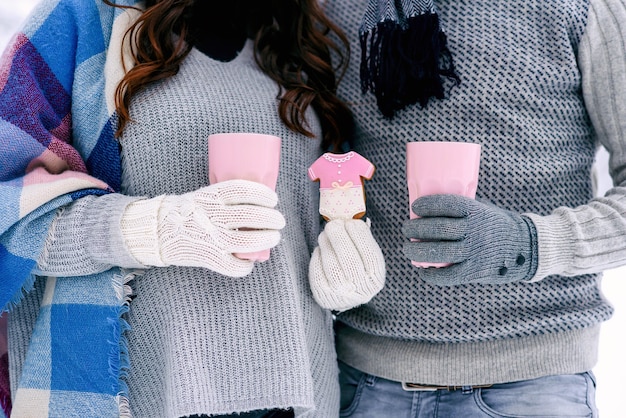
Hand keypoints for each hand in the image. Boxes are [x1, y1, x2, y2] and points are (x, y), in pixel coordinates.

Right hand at [121, 179, 285, 276]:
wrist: (158, 231)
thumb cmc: (189, 211)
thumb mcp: (204, 195)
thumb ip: (227, 198)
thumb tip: (261, 204)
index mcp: (210, 196)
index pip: (243, 191)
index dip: (263, 194)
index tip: (273, 199)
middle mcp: (211, 216)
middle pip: (251, 216)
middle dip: (272, 218)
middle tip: (279, 221)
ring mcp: (210, 238)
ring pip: (248, 241)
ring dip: (267, 239)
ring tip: (273, 237)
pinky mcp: (208, 258)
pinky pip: (234, 267)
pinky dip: (246, 266)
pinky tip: (250, 261)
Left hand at [309, 218, 384, 311]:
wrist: (348, 294)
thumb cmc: (358, 265)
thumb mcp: (367, 255)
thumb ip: (363, 239)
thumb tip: (350, 218)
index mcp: (376, 276)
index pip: (369, 255)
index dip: (359, 236)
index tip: (350, 222)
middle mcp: (361, 288)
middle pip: (349, 260)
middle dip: (339, 237)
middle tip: (333, 224)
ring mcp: (342, 293)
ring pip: (332, 265)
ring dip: (326, 245)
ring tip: (325, 234)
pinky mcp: (324, 295)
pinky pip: (317, 272)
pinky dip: (318, 257)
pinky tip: (321, 249)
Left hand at [402, 194, 537, 285]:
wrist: (527, 248)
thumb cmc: (496, 225)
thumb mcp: (484, 209)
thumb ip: (462, 209)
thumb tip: (429, 207)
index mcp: (477, 212)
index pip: (447, 204)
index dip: (428, 205)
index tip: (415, 207)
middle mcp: (475, 231)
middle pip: (438, 229)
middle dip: (416, 229)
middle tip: (406, 229)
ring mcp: (475, 252)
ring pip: (439, 252)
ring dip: (417, 251)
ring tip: (407, 248)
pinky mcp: (475, 271)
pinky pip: (448, 275)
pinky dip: (432, 274)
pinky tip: (422, 270)